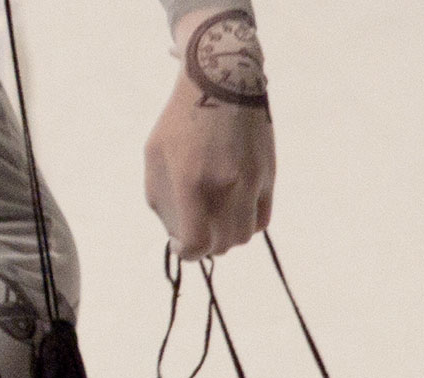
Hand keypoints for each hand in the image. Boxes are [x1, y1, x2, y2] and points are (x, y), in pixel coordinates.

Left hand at [144, 7, 275, 260]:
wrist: (223, 79)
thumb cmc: (181, 118)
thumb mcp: (154, 156)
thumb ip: (160, 199)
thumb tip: (175, 233)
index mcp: (192, 181)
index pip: (196, 243)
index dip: (186, 252)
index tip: (180, 243)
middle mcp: (226, 186)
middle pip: (221, 245)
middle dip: (205, 246)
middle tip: (196, 232)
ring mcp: (252, 181)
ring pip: (243, 236)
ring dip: (227, 238)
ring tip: (215, 222)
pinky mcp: (268, 175)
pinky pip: (261, 219)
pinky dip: (246, 224)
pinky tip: (233, 211)